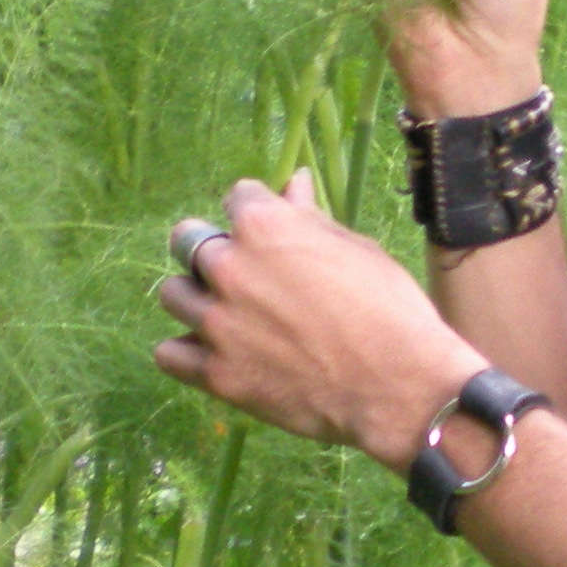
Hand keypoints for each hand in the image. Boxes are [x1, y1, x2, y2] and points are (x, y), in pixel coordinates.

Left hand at [151, 171, 479, 464]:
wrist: (398, 385)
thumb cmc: (388, 307)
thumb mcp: (354, 248)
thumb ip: (309, 217)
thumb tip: (294, 181)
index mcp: (263, 226)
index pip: (236, 197)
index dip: (256, 212)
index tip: (272, 234)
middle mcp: (228, 267)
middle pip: (187, 240)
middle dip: (212, 250)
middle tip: (244, 275)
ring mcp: (217, 323)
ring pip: (173, 295)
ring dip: (196, 298)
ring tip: (227, 315)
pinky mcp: (216, 374)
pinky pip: (169, 354)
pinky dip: (186, 351)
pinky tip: (213, 352)